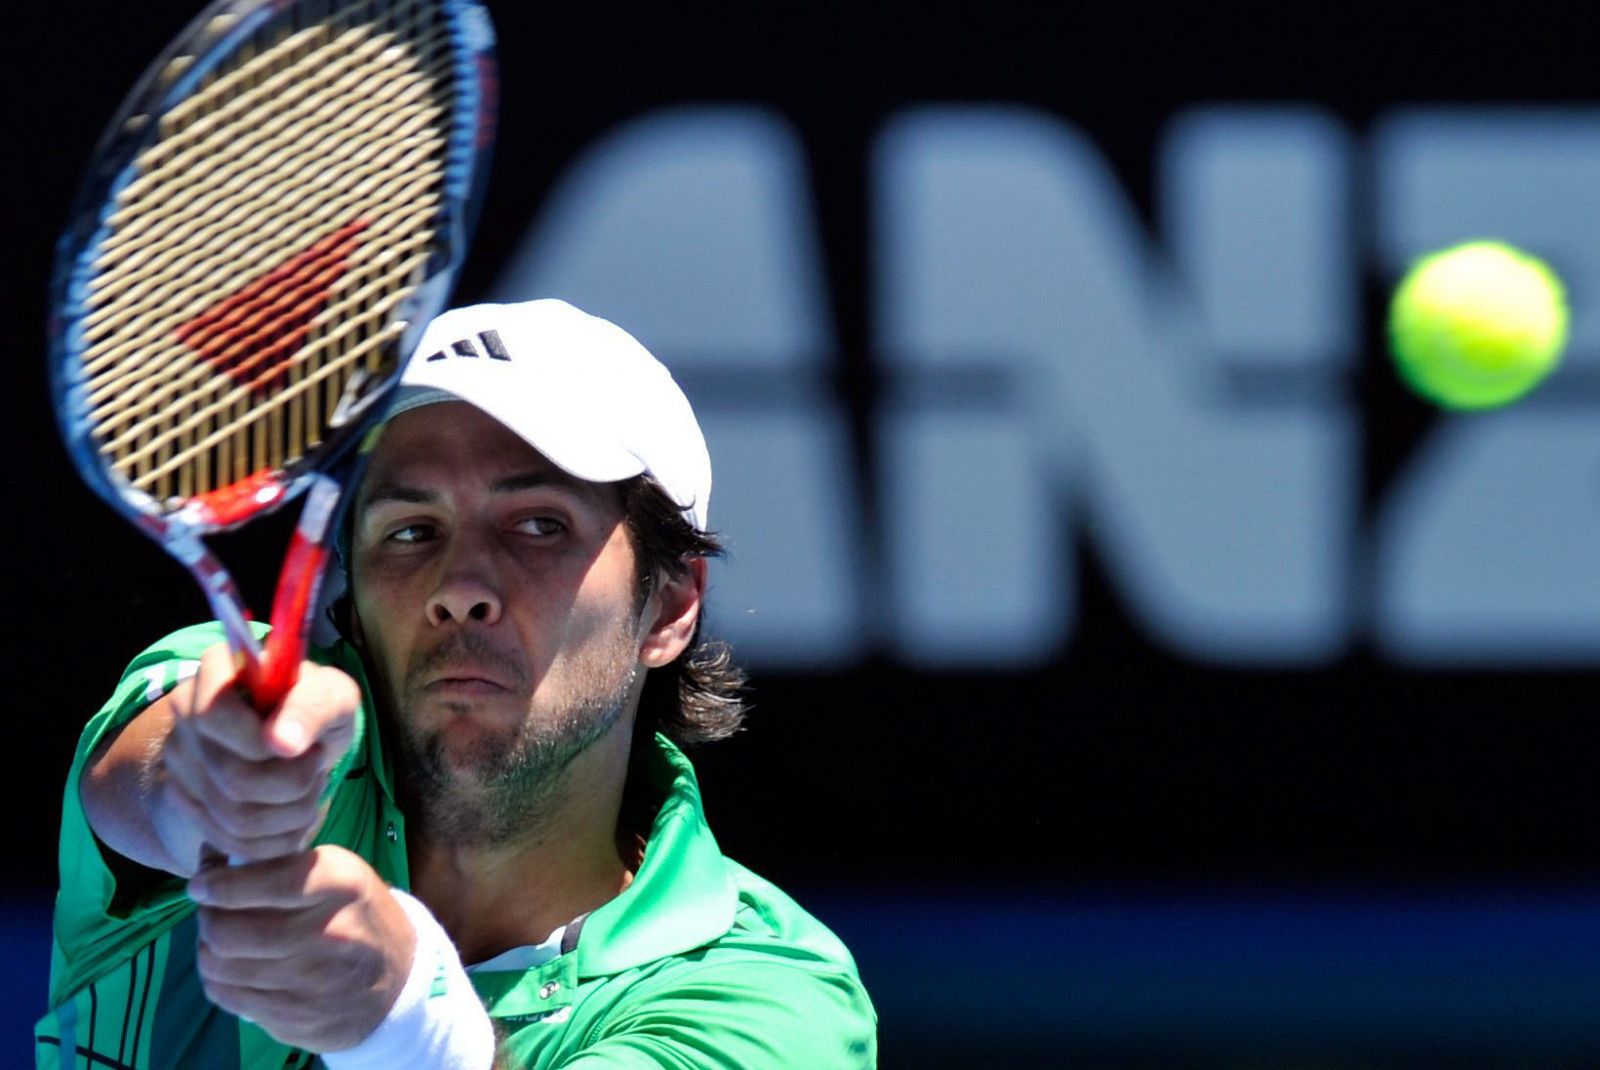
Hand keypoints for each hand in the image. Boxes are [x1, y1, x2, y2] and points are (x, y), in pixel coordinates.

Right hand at [160, 643, 358, 865]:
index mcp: (217, 669)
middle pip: (231, 778)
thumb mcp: (333, 696)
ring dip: (290, 814)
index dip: (261, 742)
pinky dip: (277, 838)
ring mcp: (178, 760)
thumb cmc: (316, 710)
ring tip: (310, 789)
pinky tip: (293, 815)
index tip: (306, 747)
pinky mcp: (184, 801)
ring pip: (233, 818)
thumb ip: (313, 707)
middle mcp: (185, 713)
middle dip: (293, 784)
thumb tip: (282, 742)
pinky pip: (231, 841)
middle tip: (317, 768)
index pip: (214, 714)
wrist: (295, 738)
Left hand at [189, 845, 415, 1052]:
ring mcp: (313, 981)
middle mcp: (330, 932)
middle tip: (211, 911)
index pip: (266, 882)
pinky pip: (228, 996)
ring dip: (208, 949)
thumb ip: (280, 864)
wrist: (398, 982)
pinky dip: (218, 978)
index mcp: (343, 885)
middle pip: (229, 930)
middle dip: (208, 918)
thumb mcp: (337, 875)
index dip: (220, 884)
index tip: (201, 883)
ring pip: (221, 966)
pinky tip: (232, 967)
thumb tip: (210, 857)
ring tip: (220, 939)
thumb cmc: (357, 916)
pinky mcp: (295, 1017)